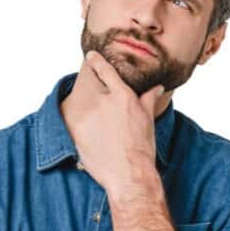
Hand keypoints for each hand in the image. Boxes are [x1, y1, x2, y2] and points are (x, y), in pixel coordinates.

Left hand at [61, 51, 163, 197]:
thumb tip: (157, 87)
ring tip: (95, 126)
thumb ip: (148, 99)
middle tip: (93, 99)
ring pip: (80, 104)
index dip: (96, 61)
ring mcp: (88, 115)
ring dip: (85, 111)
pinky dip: (78, 125)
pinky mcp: (76, 129)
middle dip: (91, 89)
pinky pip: (72, 121)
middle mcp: (104, 101)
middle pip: (90, 85)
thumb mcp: (147, 120)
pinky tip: (88, 136)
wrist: (128, 174)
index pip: (105, 70)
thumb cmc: (141, 149)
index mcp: (123, 96)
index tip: (90, 56)